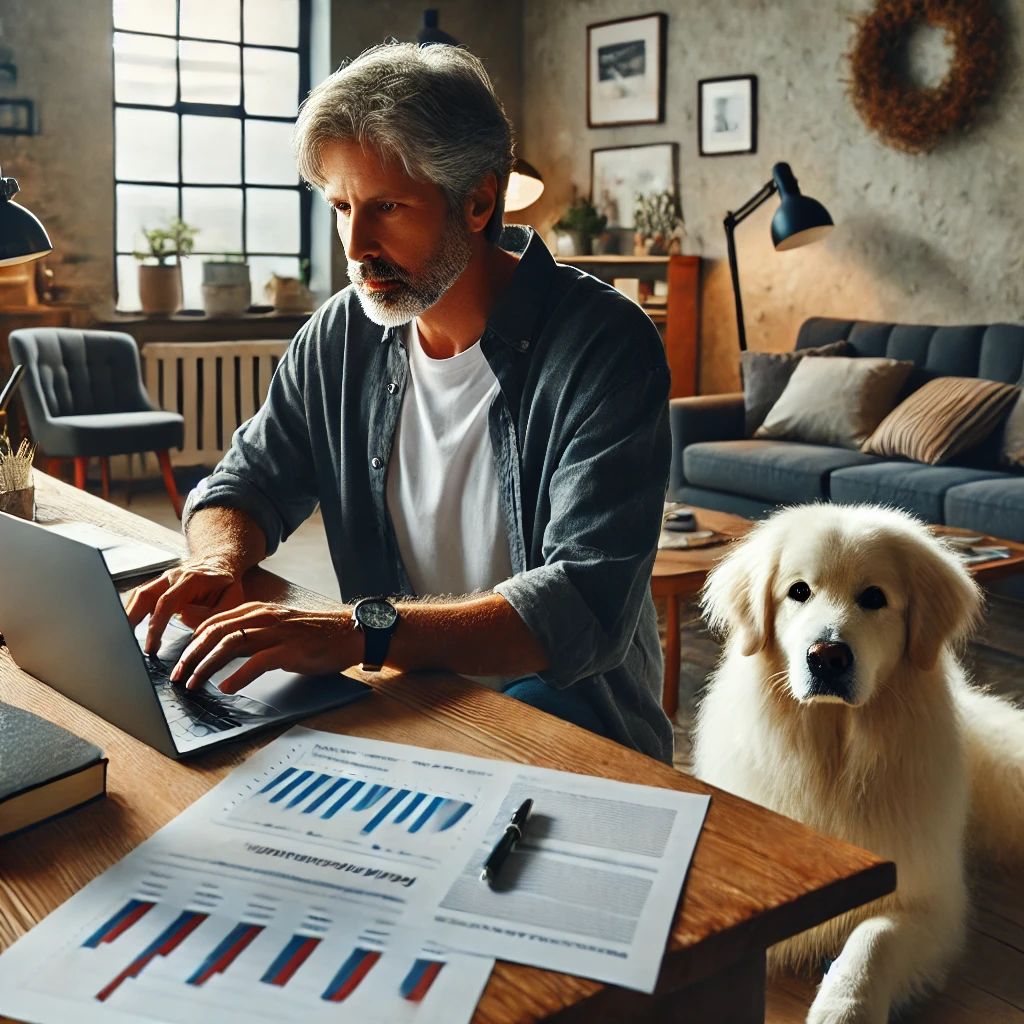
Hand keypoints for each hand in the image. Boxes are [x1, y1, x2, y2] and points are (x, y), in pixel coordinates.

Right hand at [126, 556, 246, 654]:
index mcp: (191, 579)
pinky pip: (142, 598)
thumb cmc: (227, 585)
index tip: (150, 646)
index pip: (166, 603)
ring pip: (139, 595)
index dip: (156, 625)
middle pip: (144, 595)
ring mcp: (163, 579)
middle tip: (125, 642)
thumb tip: (183, 618)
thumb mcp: (231, 600)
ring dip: (129, 615)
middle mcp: (173, 576)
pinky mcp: (159, 586)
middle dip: (132, 619)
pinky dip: (134, 612)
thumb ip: (211, 613)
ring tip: (122, 637)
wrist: (221, 563)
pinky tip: (130, 628)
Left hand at [169, 602, 358, 693]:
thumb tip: (222, 650)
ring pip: (231, 645)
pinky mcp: (291, 649)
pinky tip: (226, 687)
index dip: (191, 642)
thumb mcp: (277, 627)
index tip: (180, 661)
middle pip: (216, 632)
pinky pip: (258, 661)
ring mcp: (277, 632)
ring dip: (207, 666)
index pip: (214, 622)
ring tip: (194, 683)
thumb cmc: (314, 633)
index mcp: (258, 611)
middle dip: (192, 655)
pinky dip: (238, 676)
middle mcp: (264, 617)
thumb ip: (252, 634)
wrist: (349, 633)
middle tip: (178, 676)